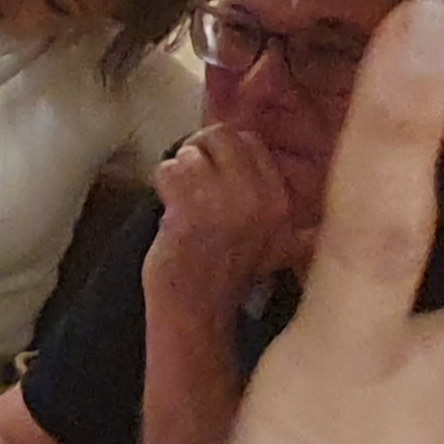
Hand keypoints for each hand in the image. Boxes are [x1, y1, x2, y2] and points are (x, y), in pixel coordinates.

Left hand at [147, 124, 309, 322]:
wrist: (199, 308)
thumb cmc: (229, 273)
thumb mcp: (279, 244)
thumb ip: (281, 206)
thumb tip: (262, 154)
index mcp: (281, 202)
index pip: (251, 141)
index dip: (223, 150)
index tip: (213, 171)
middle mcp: (259, 199)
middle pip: (221, 136)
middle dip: (199, 150)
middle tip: (191, 178)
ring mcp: (224, 204)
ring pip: (191, 152)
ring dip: (179, 171)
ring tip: (182, 199)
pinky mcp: (189, 212)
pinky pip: (168, 170)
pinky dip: (162, 184)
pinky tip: (170, 208)